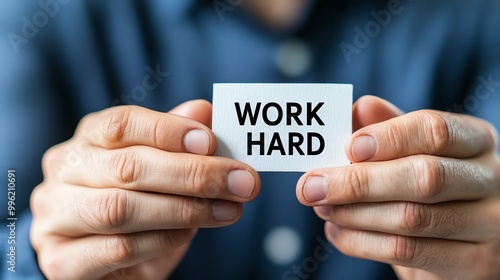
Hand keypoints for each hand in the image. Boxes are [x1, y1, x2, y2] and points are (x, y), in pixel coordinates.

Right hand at [30, 100, 259, 279]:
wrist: (104, 259)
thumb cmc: (135, 202)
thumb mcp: (158, 167)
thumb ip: (176, 139)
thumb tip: (204, 110)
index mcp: (87, 140)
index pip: (120, 123)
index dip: (167, 130)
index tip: (211, 141)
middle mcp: (65, 172)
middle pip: (128, 166)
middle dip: (193, 174)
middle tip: (242, 181)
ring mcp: (57, 218)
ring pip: (120, 209)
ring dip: (184, 209)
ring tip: (228, 210)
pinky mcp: (63, 261)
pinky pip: (118, 249)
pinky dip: (163, 240)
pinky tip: (191, 233)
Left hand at [296, 96, 499, 278]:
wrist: (456, 246)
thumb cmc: (428, 190)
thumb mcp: (412, 154)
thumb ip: (388, 129)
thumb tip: (359, 106)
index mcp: (476, 140)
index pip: (435, 130)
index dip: (388, 137)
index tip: (348, 147)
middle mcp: (491, 178)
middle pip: (423, 176)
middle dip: (357, 181)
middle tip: (311, 186)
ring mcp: (489, 224)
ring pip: (411, 218)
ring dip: (352, 214)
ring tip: (320, 207)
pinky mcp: (475, 263)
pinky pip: (407, 252)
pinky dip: (360, 242)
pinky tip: (337, 232)